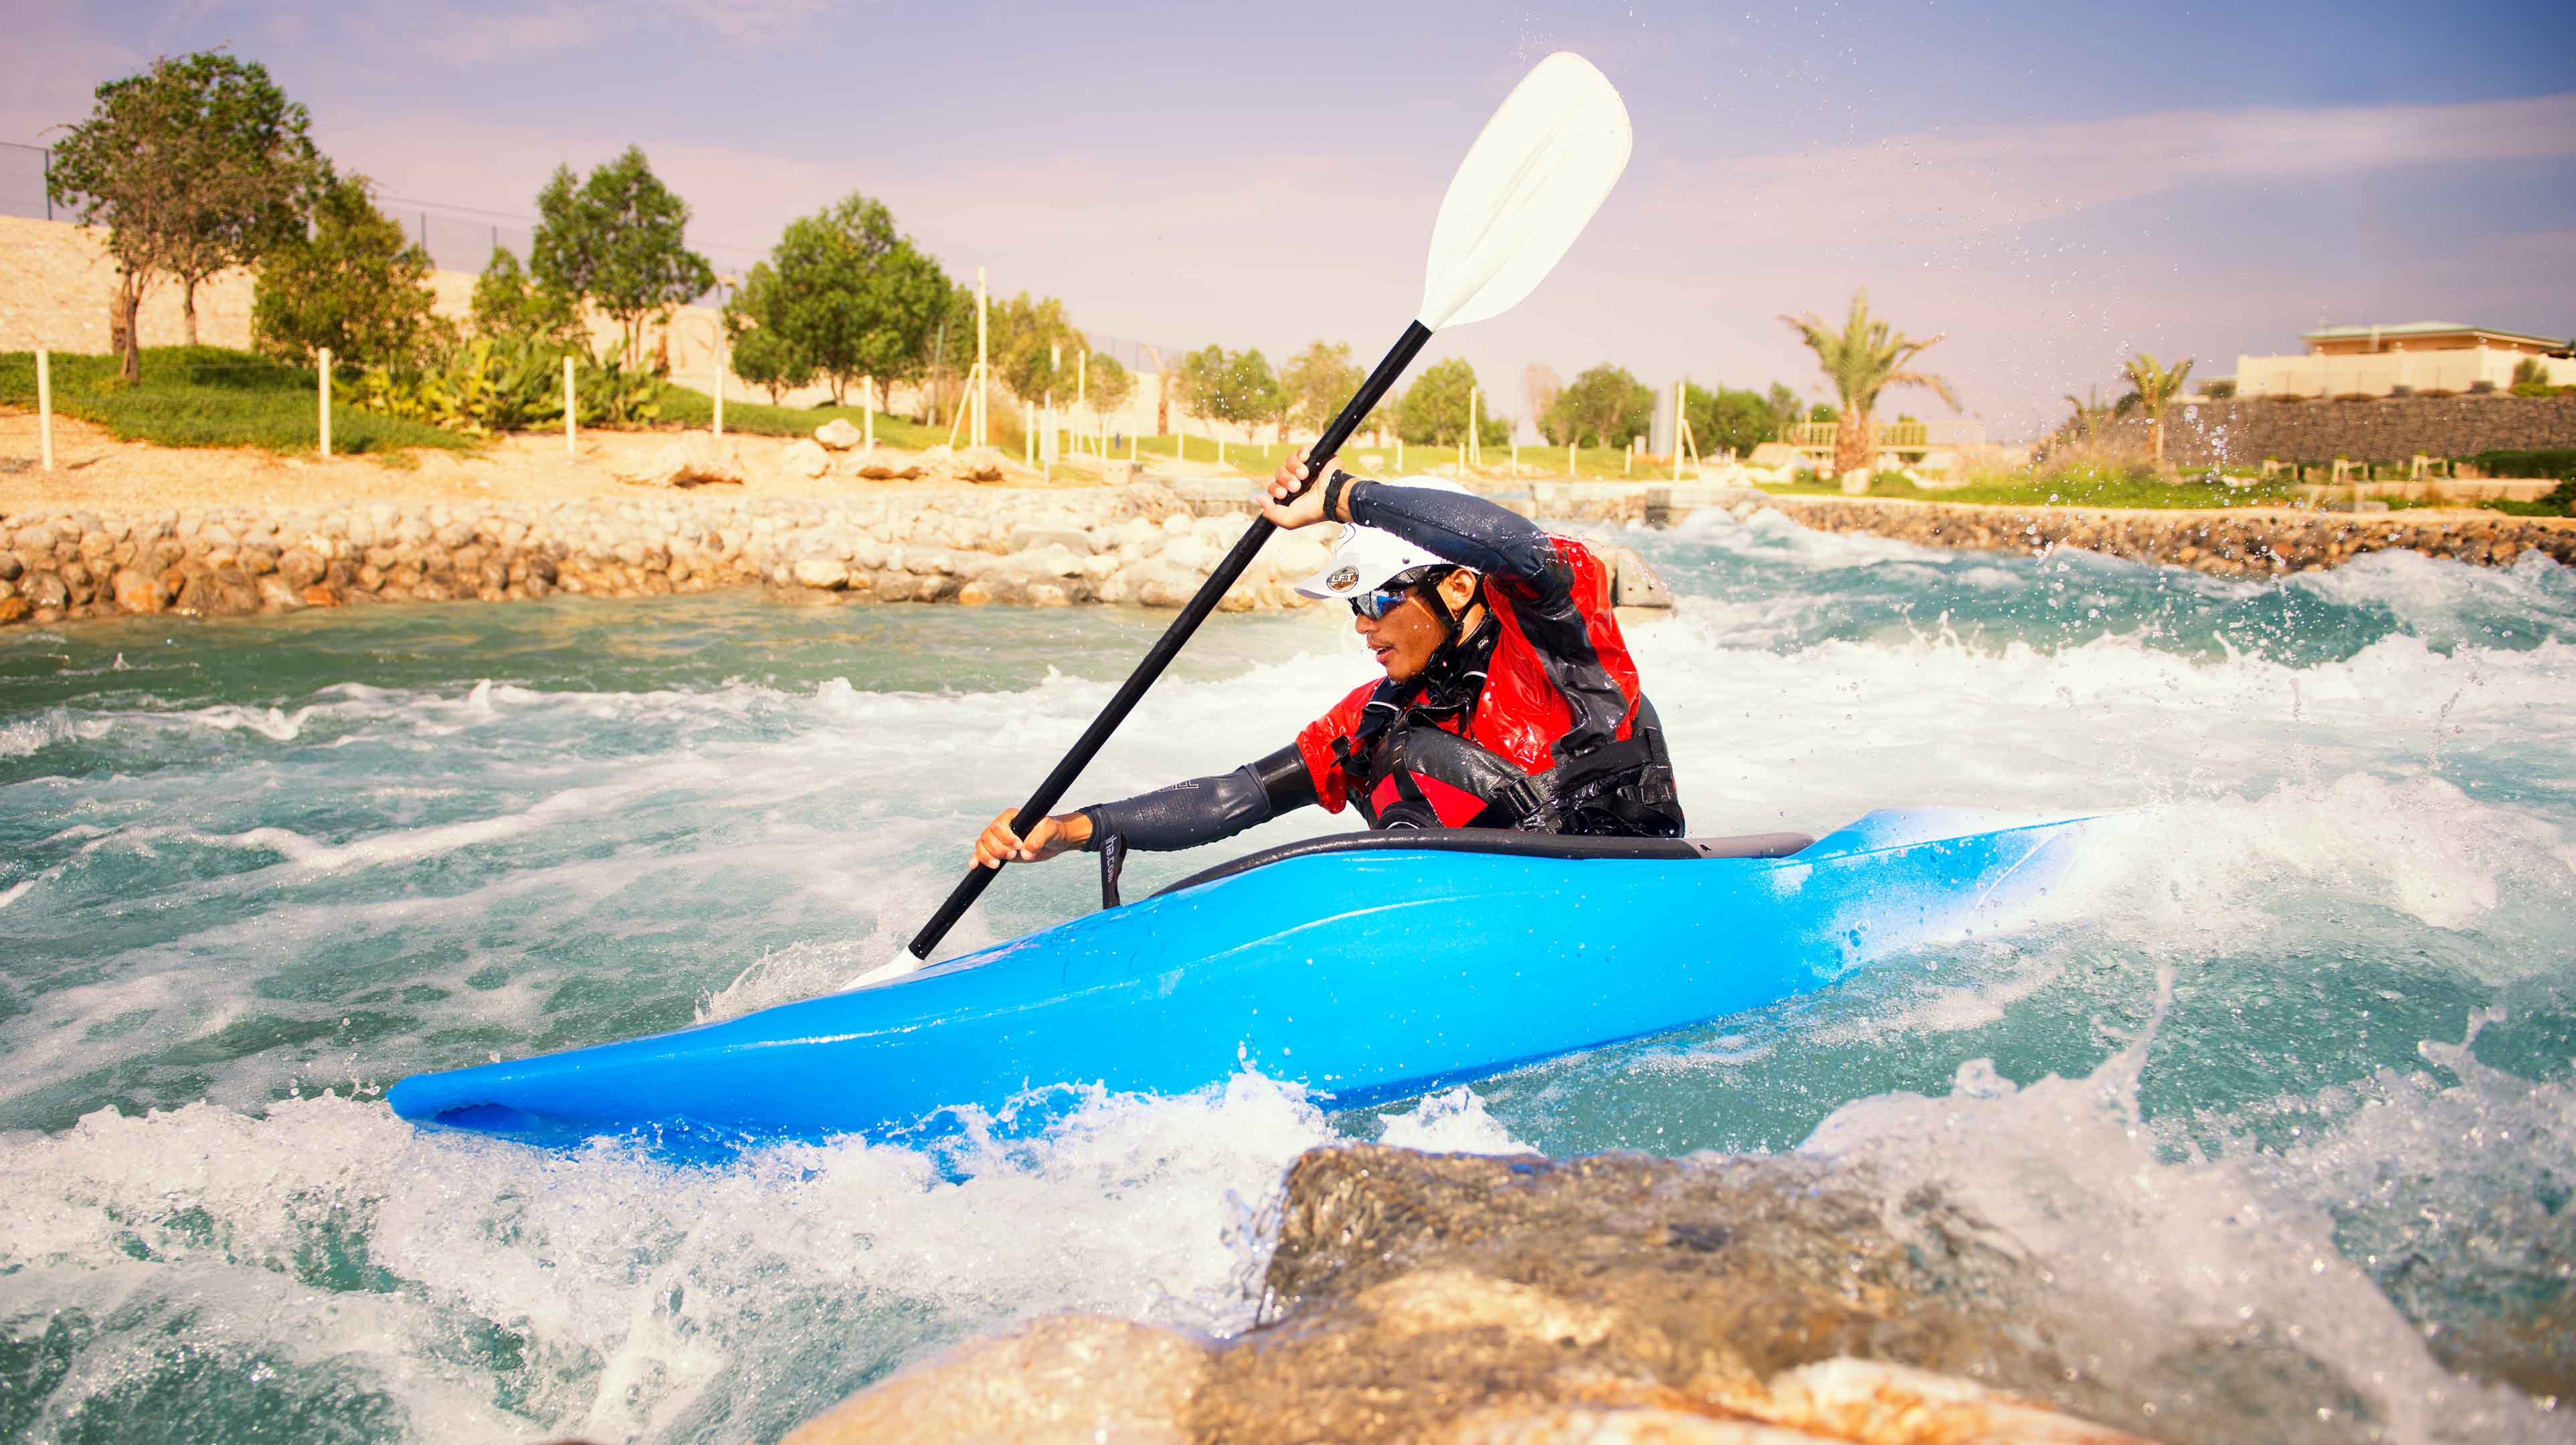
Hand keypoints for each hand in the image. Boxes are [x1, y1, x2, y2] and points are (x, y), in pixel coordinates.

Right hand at [972, 808, 1091, 868]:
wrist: (1055, 840)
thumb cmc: (1053, 831)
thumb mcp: (1050, 831)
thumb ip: (1038, 839)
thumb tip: (1026, 852)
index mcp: (1012, 817)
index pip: (998, 826)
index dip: (1005, 837)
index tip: (1019, 845)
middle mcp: (1002, 827)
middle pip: (987, 837)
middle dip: (997, 849)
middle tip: (1013, 855)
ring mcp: (999, 840)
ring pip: (981, 845)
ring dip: (986, 856)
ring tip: (998, 864)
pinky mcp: (999, 852)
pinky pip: (982, 854)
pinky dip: (977, 859)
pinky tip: (974, 866)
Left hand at [1260, 447, 1333, 529]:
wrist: (1334, 498)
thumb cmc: (1315, 510)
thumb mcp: (1290, 520)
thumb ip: (1272, 514)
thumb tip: (1260, 499)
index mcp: (1291, 494)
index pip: (1274, 486)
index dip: (1275, 488)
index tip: (1284, 494)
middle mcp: (1297, 480)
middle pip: (1280, 473)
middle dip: (1285, 479)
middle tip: (1296, 486)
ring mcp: (1307, 468)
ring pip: (1289, 461)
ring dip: (1294, 468)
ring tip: (1305, 475)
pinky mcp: (1316, 457)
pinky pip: (1303, 449)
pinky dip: (1302, 452)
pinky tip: (1306, 458)